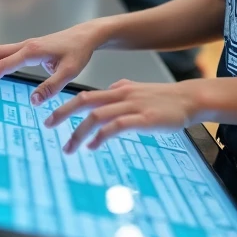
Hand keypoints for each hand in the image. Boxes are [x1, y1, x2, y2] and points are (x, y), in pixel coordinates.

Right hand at [0, 21, 103, 104]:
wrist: (85, 36)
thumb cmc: (78, 52)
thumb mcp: (70, 72)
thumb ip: (52, 87)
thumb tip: (33, 102)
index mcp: (32, 51)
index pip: (4, 64)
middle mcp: (25, 46)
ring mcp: (25, 45)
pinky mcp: (28, 48)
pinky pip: (5, 53)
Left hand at [45, 79, 201, 153]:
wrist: (189, 99)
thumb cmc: (165, 98)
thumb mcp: (139, 89)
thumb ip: (122, 90)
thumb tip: (108, 90)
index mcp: (118, 90)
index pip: (85, 95)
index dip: (66, 105)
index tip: (51, 117)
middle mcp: (121, 95)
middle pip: (85, 101)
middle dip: (63, 113)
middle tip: (47, 125)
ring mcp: (132, 106)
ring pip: (97, 115)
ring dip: (79, 132)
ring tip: (69, 147)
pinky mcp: (143, 118)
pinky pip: (116, 125)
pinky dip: (101, 136)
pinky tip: (93, 146)